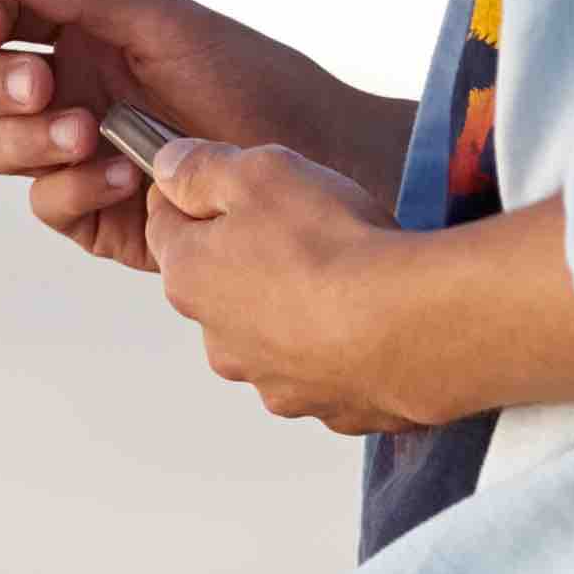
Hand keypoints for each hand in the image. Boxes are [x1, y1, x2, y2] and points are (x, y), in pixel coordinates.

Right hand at [0, 0, 395, 272]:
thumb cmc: (247, 76)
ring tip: (87, 132)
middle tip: (41, 86)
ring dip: (29, 138)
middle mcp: (67, 91)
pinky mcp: (94, 213)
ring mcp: (74, 154)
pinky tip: (119, 175)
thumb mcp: (163, 22)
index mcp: (78, 36)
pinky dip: (71, 187)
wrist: (308, 151)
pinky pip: (47, 203)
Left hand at [146, 139, 408, 430]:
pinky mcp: (325, 407)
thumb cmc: (332, 247)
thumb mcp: (258, 172)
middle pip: (219, 282)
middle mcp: (218, 339)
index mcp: (190, 277)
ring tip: (345, 273)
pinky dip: (340, 345)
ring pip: (270, 331)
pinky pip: (324, 367)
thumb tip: (169, 167)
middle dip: (250, 254)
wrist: (408, 326)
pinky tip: (370, 316)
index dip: (193, 195)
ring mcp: (271, 380)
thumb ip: (202, 168)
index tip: (227, 182)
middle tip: (302, 225)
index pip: (164, 224)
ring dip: (295, 305)